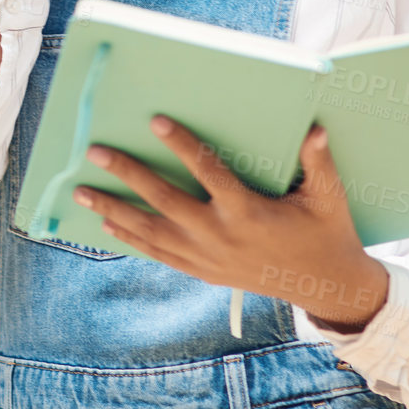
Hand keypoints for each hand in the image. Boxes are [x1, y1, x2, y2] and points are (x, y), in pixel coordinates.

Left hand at [72, 118, 389, 331]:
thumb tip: (315, 129)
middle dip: (127, 175)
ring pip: (150, 232)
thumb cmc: (326, 233)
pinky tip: (106, 225)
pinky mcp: (203, 271)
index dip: (183, 146)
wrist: (323, 287)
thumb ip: (318, 163)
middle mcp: (220, 236)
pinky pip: (159, 254)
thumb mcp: (328, 198)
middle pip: (163, 202)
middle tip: (96, 152)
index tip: (157, 121)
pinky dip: (131, 240)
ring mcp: (207, 257)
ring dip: (113, 211)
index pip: (208, 172)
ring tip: (80, 193)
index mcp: (248, 212)